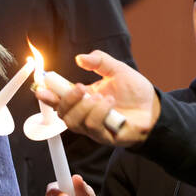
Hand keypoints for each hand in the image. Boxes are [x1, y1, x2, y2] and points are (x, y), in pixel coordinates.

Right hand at [34, 50, 160, 145]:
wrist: (153, 107)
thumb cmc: (134, 91)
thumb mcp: (117, 70)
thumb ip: (100, 61)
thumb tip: (81, 58)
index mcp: (83, 99)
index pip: (59, 100)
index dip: (48, 96)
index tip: (41, 88)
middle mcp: (85, 115)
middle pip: (62, 114)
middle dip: (67, 100)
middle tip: (80, 87)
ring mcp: (94, 128)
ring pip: (75, 123)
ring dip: (86, 107)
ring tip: (102, 97)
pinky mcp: (105, 137)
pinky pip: (93, 128)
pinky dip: (99, 113)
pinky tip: (109, 104)